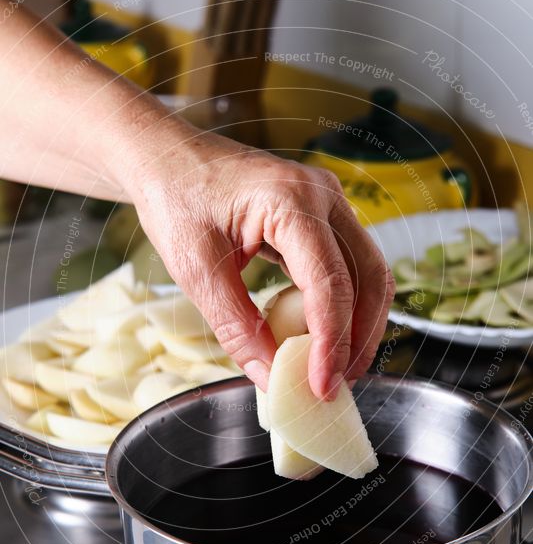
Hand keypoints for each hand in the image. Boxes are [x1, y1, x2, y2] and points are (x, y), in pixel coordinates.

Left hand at [122, 123, 394, 398]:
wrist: (167, 159)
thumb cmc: (175, 198)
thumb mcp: (196, 269)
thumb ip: (236, 325)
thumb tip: (269, 376)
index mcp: (290, 200)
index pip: (330, 282)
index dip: (332, 341)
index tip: (321, 384)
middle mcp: (322, 196)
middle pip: (368, 276)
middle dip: (360, 337)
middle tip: (338, 383)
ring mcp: (326, 203)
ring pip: (368, 271)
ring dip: (360, 323)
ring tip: (338, 367)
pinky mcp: (320, 217)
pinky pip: (348, 265)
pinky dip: (344, 305)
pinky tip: (325, 336)